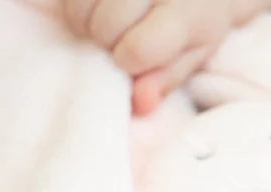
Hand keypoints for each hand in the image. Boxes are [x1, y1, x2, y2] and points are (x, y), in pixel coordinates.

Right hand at [64, 0, 234, 114]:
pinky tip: (94, 5)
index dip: (128, 61)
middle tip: (120, 36)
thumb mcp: (192, 52)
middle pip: (104, 27)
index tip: (134, 57)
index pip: (138, 49)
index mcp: (184, 11)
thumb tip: (141, 103)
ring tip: (104, 20)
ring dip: (85, 24)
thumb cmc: (196, 14)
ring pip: (79, 9)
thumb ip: (165, 79)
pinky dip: (74, 6)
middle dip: (106, 42)